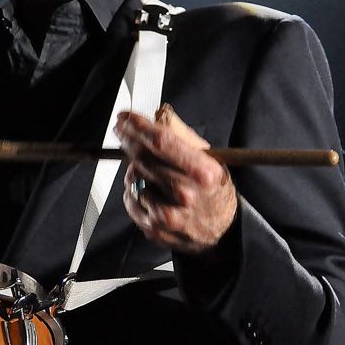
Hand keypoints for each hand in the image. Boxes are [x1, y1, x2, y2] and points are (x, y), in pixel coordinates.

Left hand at [115, 105, 237, 252]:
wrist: (223, 230)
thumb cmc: (214, 190)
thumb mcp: (211, 160)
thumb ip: (184, 137)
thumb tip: (160, 115)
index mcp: (203, 172)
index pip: (161, 142)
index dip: (138, 126)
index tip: (124, 117)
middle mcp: (186, 194)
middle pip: (143, 158)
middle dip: (128, 140)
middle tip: (121, 130)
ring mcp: (169, 214)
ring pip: (133, 179)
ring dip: (132, 169)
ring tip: (145, 168)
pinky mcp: (156, 228)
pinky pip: (131, 200)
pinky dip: (133, 191)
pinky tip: (146, 189)